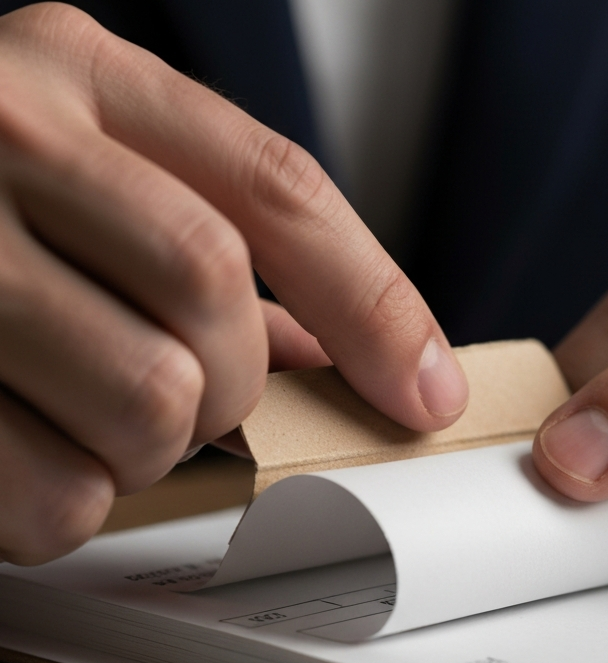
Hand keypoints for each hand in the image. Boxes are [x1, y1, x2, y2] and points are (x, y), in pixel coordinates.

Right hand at [0, 3, 466, 563]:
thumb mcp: (78, 166)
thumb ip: (205, 239)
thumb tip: (343, 351)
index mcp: (71, 74)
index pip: (278, 191)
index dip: (378, 304)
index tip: (428, 391)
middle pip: (216, 298)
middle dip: (229, 386)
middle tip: (187, 402)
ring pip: (147, 402)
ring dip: (146, 449)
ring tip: (88, 422)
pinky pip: (52, 492)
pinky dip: (65, 506)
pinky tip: (23, 456)